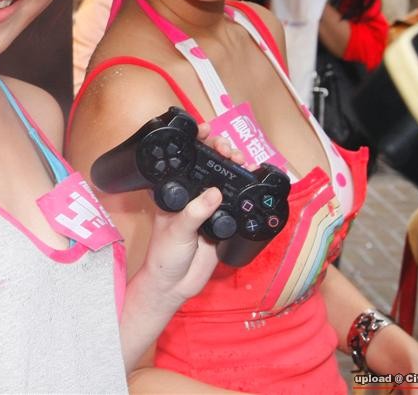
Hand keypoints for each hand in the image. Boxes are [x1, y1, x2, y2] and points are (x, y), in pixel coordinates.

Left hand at [139, 123, 235, 308]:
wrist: (176, 285)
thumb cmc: (165, 255)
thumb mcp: (176, 230)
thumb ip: (195, 212)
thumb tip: (215, 193)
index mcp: (173, 191)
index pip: (185, 160)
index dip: (195, 142)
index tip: (206, 131)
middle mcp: (191, 194)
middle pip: (208, 165)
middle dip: (220, 151)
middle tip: (229, 151)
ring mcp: (208, 207)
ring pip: (224, 180)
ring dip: (235, 167)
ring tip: (242, 160)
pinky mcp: (223, 221)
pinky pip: (236, 201)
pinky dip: (244, 189)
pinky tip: (252, 178)